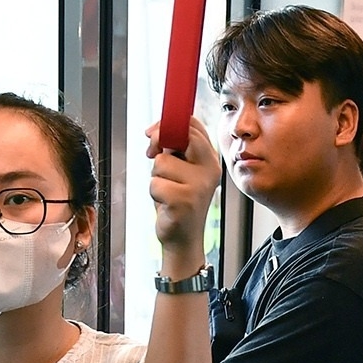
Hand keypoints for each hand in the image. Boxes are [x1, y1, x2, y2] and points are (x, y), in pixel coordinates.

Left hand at [144, 116, 222, 266]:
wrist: (183, 238)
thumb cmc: (179, 202)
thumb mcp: (182, 170)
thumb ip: (176, 149)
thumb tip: (156, 130)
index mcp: (211, 160)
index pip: (193, 126)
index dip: (168, 124)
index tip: (153, 132)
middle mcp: (210, 171)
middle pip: (181, 136)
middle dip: (158, 141)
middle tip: (151, 152)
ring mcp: (199, 186)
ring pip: (161, 163)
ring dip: (155, 177)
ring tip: (166, 190)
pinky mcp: (184, 201)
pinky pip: (155, 184)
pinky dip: (154, 193)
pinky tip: (166, 204)